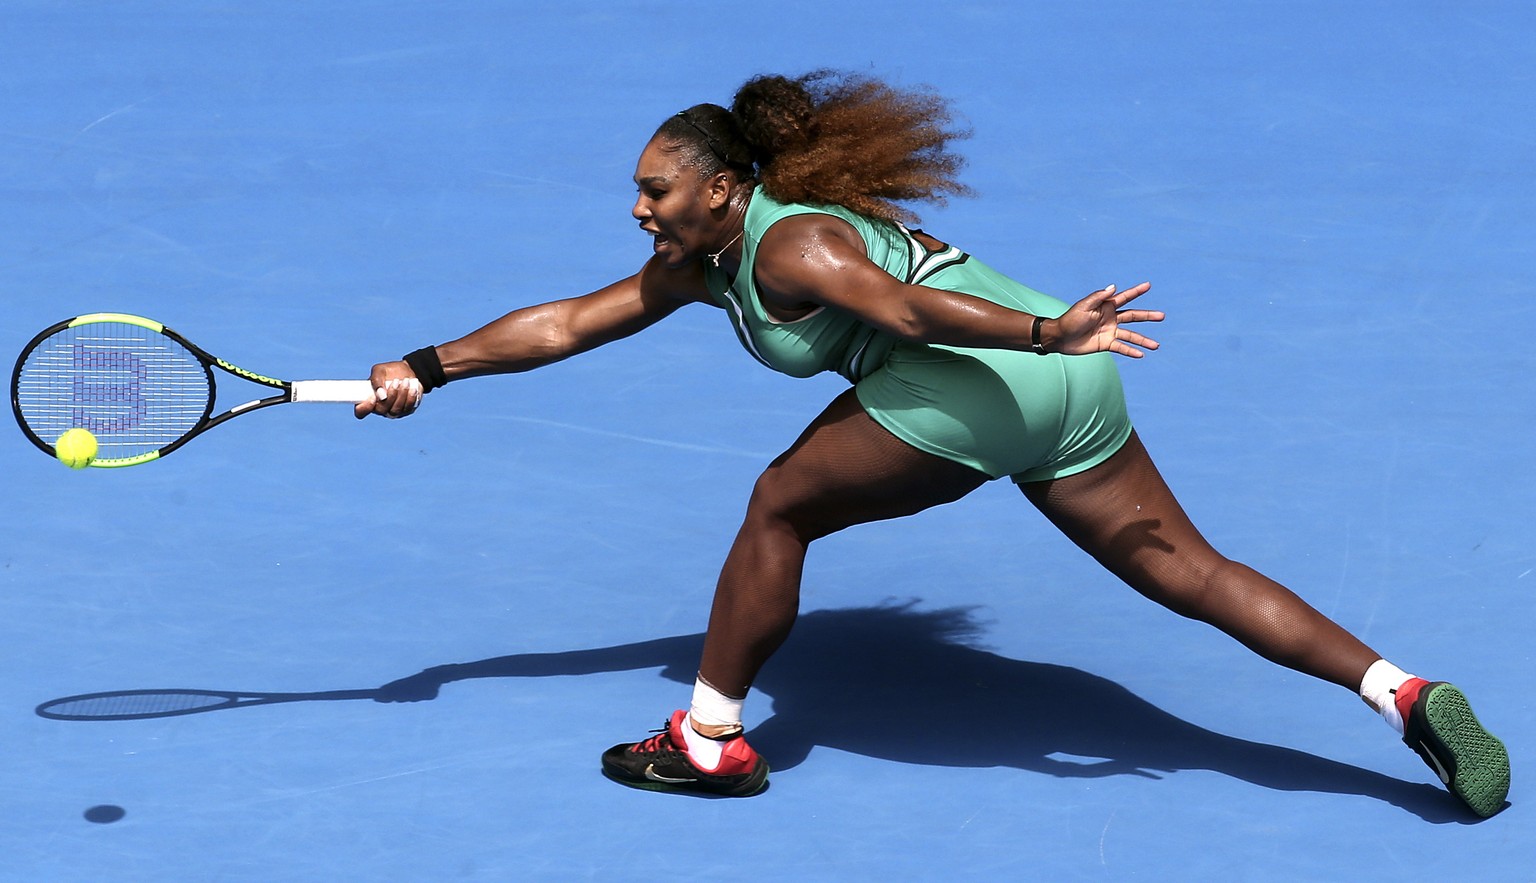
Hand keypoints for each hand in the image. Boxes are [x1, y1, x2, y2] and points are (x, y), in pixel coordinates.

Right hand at [353, 361, 424, 418]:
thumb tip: (381, 396)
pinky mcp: (406, 411)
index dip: (364, 408)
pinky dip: (410, 398)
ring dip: (401, 394)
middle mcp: (380, 409)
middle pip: (381, 410)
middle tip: (396, 381)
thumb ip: (376, 380)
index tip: (372, 397)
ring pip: (395, 410)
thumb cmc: (390, 371)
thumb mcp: (380, 370)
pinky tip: (412, 388)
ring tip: (406, 381)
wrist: (408, 371)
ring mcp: (393, 412)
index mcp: (369, 400)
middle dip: (390, 395)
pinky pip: (408, 408)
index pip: (360, 412)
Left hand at [1048, 282, 1163, 357]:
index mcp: (1106, 306)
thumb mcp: (1084, 306)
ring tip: (1156, 345)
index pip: (1125, 297)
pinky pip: (1121, 348)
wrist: (1060, 337)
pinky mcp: (1106, 344)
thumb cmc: (1070, 319)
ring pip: (1131, 335)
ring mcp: (1110, 332)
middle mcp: (1111, 318)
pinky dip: (1131, 351)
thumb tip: (1114, 287)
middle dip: (1148, 316)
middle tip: (1162, 316)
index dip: (1136, 291)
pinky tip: (1141, 355)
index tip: (1148, 285)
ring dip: (1143, 340)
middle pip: (1133, 316)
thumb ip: (1099, 297)